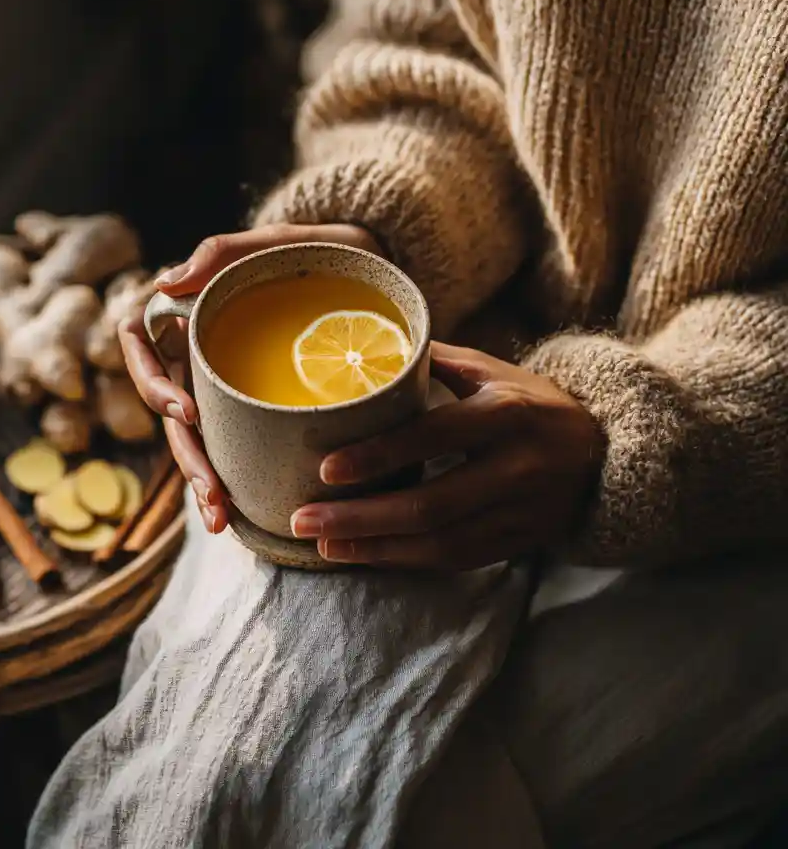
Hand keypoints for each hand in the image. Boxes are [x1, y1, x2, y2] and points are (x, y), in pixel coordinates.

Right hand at [120, 222, 381, 533]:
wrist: (375, 269)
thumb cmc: (323, 250)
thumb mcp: (281, 243)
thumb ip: (224, 252)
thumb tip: (164, 282)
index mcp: (191, 309)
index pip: (138, 341)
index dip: (149, 380)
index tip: (183, 410)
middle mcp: (201, 349)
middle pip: (168, 406)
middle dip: (185, 454)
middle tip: (212, 493)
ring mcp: (228, 380)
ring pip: (196, 435)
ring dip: (202, 478)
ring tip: (221, 517)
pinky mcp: (258, 403)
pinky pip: (234, 441)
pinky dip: (233, 477)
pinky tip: (241, 512)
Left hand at [290, 342, 604, 569]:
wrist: (604, 454)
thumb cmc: (531, 403)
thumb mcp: (492, 371)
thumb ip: (434, 360)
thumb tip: (367, 346)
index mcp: (506, 414)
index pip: (433, 437)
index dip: (379, 455)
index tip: (327, 467)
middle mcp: (518, 467)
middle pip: (431, 505)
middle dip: (360, 517)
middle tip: (303, 519)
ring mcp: (522, 512)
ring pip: (440, 543)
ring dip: (375, 548)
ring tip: (323, 544)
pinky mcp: (520, 543)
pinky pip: (456, 561)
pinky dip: (406, 561)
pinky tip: (365, 555)